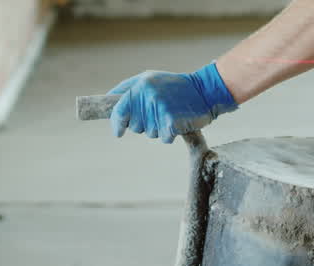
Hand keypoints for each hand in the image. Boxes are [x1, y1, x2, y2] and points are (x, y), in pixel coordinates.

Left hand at [108, 62, 238, 143]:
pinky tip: (177, 122)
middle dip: (144, 125)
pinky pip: (163, 138)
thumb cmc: (175, 86)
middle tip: (157, 113)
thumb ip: (129, 89)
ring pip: (149, 133)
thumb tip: (108, 101)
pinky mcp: (171, 122)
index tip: (118, 132)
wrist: (204, 91)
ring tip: (169, 114)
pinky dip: (170, 134)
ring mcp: (160, 109)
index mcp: (141, 85)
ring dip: (158, 129)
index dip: (117, 124)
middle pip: (135, 126)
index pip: (119, 110)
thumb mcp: (150, 79)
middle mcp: (148, 97)